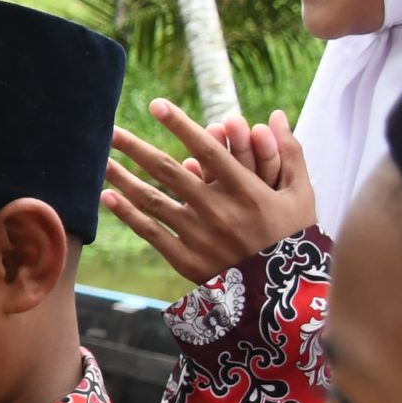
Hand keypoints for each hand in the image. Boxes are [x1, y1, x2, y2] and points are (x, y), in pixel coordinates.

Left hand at [102, 100, 316, 286]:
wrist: (285, 297)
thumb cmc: (294, 239)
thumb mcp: (301, 196)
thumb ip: (290, 154)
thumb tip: (278, 115)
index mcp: (247, 191)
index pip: (207, 149)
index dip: (180, 125)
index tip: (157, 104)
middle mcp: (218, 210)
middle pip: (168, 171)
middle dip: (136, 148)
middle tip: (110, 129)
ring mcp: (199, 236)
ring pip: (152, 200)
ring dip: (123, 179)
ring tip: (100, 160)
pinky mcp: (186, 259)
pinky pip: (151, 232)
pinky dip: (127, 214)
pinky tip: (107, 197)